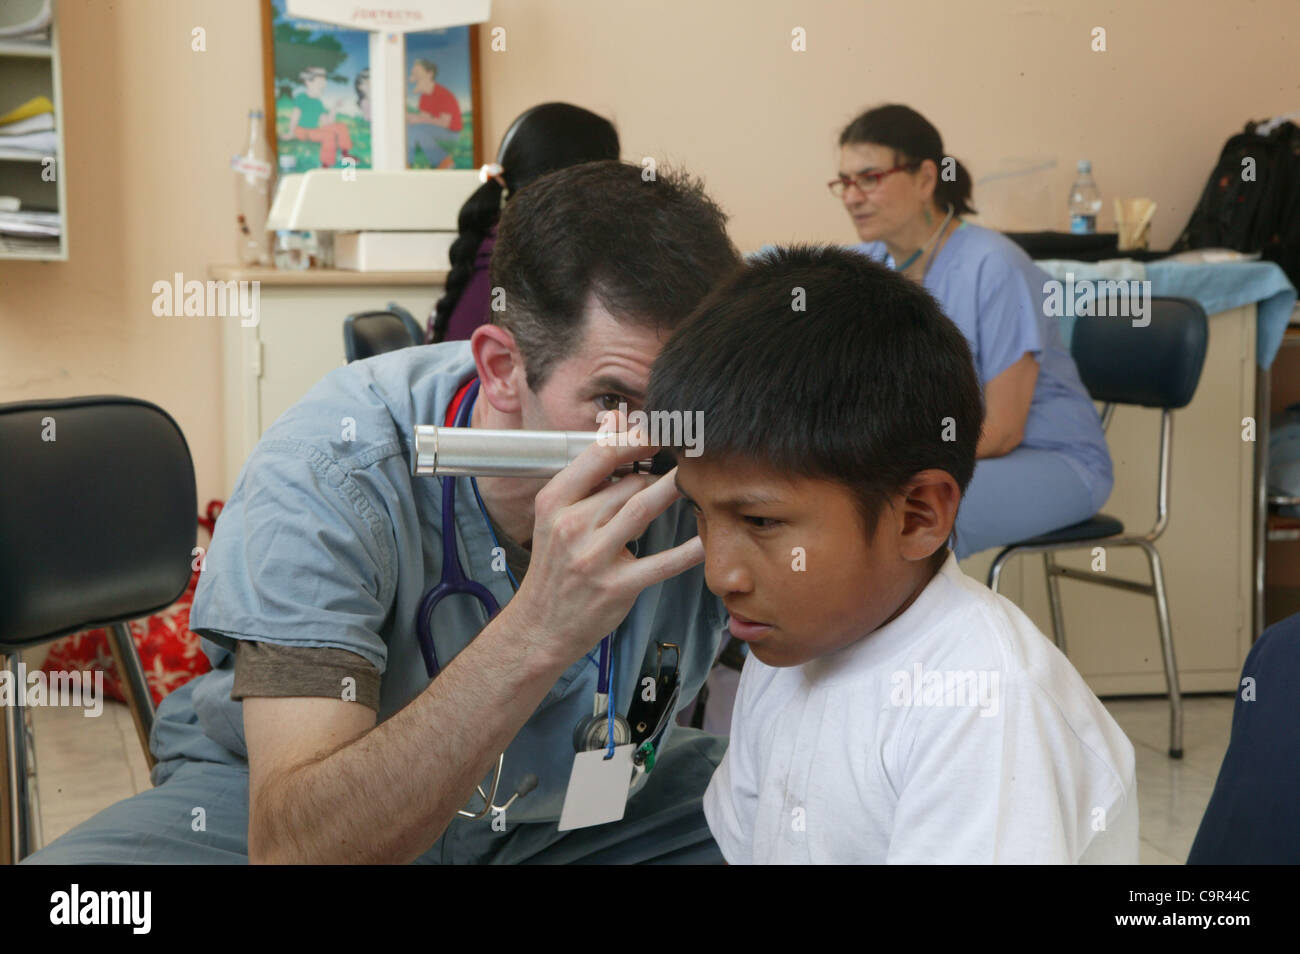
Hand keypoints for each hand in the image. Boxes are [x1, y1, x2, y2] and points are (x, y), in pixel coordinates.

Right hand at [506, 410, 702, 668]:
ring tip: (699, 475)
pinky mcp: (617, 586)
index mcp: (554, 502)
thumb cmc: (555, 567)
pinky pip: (661, 562)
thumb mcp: (555, 517)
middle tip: (687, 456)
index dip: (635, 438)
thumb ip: (588, 477)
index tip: (659, 429)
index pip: (599, 455)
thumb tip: (616, 424)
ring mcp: (593, 557)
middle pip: (627, 482)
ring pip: (643, 508)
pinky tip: (706, 537)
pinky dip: (687, 549)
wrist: (540, 626)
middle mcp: (571, 525)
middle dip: (659, 469)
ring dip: (674, 489)